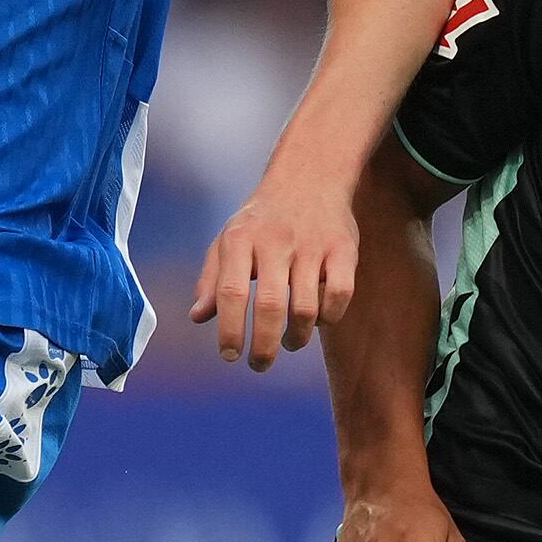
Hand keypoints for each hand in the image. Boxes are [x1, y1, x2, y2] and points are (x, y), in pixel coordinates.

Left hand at [191, 169, 358, 368]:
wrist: (309, 176)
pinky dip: (329, 317)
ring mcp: (313, 244)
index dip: (229, 329)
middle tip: (259, 365)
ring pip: (307, 307)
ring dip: (297, 337)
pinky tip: (318, 321)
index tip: (230, 355)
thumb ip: (212, 279)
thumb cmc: (261, 220)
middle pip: (270, 306)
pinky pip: (340, 295)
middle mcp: (276, 240)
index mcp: (241, 239)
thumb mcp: (229, 240)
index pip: (231, 291)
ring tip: (289, 344)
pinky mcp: (344, 248)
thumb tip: (198, 317)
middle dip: (264, 345)